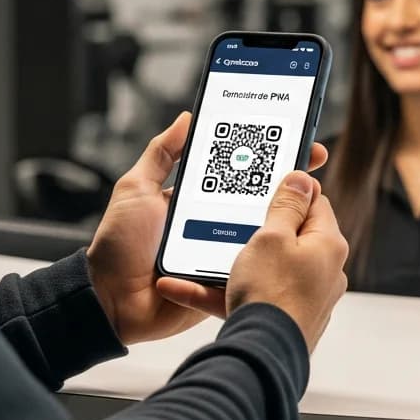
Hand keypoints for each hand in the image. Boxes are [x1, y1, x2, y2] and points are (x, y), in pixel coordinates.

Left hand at [87, 112, 327, 344]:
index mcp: (196, 199)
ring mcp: (219, 253)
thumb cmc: (117, 246)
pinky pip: (248, 270)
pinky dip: (265, 261)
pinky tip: (284, 246)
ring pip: (259, 235)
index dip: (264, 159)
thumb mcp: (135, 189)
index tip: (293, 143)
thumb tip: (187, 118)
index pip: (237, 173)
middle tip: (310, 172)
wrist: (109, 301)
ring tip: (306, 206)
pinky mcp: (222, 282)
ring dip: (280, 223)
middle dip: (285, 188)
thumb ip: (161, 154)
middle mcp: (212, 224)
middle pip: (256, 202)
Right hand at [160, 171, 349, 353]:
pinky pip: (251, 296)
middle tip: (234, 219)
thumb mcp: (272, 236)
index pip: (316, 203)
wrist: (261, 354)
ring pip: (265, 269)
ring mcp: (305, 298)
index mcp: (328, 244)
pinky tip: (186, 288)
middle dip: (259, 229)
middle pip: (291, 236)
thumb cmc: (270, 294)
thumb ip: (286, 205)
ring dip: (233, 262)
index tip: (268, 185)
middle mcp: (324, 271)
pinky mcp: (284, 319)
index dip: (290, 191)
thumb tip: (304, 178)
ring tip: (201, 255)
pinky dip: (223, 291)